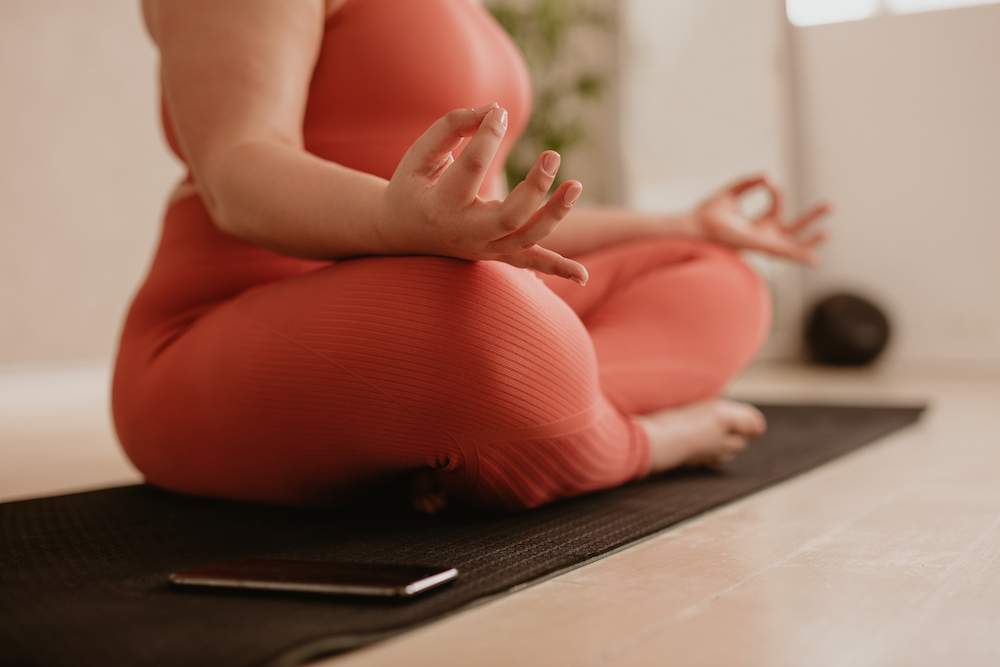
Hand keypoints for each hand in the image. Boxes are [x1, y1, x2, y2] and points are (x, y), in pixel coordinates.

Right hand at [378, 103, 587, 284]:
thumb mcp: (421, 153)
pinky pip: (529, 264)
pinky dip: (557, 269)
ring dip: (555, 215)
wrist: (400, 233)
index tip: (498, 113)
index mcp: (440, 206)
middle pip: (509, 216)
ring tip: (576, 184)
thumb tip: (496, 110)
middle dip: (535, 187)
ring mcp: (483, 248)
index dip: (489, 134)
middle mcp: (464, 233)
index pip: (472, 167)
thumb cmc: (413, 185)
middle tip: (552, 155)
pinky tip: (583, 276)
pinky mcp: (496, 254)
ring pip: (526, 239)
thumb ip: (453, 125)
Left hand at [692, 173, 831, 264]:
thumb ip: (750, 182)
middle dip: (812, 217)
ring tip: (828, 233)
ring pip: (792, 243)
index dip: (774, 190)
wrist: (696, 225)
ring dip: (810, 240)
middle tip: (831, 204)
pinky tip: (815, 259)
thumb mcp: (733, 191)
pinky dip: (799, 254)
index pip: (776, 205)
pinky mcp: (760, 246)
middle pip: (792, 228)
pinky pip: (784, 251)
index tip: (767, 181)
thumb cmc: (707, 212)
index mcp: (756, 224)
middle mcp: (761, 235)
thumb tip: (768, 175)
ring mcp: (762, 242)